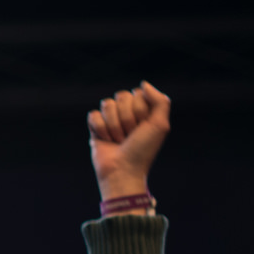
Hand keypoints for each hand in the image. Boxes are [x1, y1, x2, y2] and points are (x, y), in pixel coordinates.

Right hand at [89, 81, 171, 205]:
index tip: (143, 127)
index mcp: (143, 110)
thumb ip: (160, 101)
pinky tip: (106, 140)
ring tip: (119, 140)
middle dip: (127, 118)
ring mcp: (110, 119)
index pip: (137, 93)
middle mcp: (127, 112)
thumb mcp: (160, 125)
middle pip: (121, 97)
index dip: (140, 110)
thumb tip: (143, 83)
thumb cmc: (143, 150)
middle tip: (130, 136)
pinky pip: (93, 115)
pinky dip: (101, 129)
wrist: (123, 170)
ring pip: (107, 104)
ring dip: (114, 126)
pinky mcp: (95, 126)